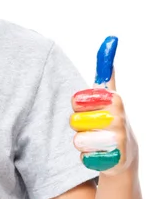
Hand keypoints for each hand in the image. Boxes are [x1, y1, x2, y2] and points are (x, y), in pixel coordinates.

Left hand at [70, 36, 137, 174]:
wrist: (123, 156)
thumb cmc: (109, 119)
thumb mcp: (109, 94)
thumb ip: (106, 72)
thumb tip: (110, 38)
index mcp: (114, 99)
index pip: (77, 99)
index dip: (77, 106)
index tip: (87, 107)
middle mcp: (118, 117)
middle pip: (74, 120)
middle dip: (77, 125)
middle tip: (90, 126)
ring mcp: (117, 139)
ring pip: (77, 140)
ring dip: (81, 142)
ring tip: (94, 141)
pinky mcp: (114, 160)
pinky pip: (83, 157)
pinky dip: (86, 158)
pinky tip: (97, 155)